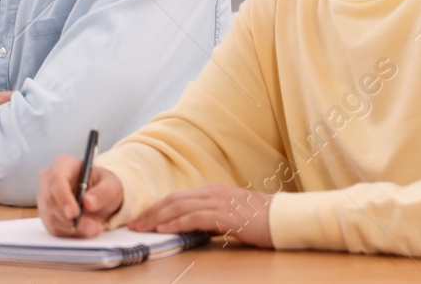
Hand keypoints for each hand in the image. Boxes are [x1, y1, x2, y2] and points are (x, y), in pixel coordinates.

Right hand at [38, 155, 123, 237]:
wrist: (100, 198)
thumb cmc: (103, 186)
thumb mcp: (110, 185)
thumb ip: (103, 192)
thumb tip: (89, 202)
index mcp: (63, 165)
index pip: (56, 180)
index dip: (63, 197)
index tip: (74, 213)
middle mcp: (49, 180)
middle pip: (50, 201)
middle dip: (71, 218)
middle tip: (93, 227)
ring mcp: (45, 199)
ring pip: (51, 217)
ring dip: (73, 228)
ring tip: (94, 229)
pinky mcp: (47, 215)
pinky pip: (55, 228)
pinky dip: (71, 233)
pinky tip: (85, 230)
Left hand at [127, 183, 271, 247]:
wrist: (286, 218)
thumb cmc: (262, 219)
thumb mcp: (232, 215)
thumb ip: (213, 217)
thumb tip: (195, 226)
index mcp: (213, 191)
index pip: (178, 197)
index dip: (158, 207)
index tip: (143, 218)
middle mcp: (213, 192)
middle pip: (173, 200)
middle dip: (151, 212)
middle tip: (134, 224)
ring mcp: (219, 202)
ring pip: (179, 207)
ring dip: (158, 218)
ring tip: (143, 228)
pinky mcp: (225, 215)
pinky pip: (194, 218)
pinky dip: (176, 223)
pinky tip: (164, 230)